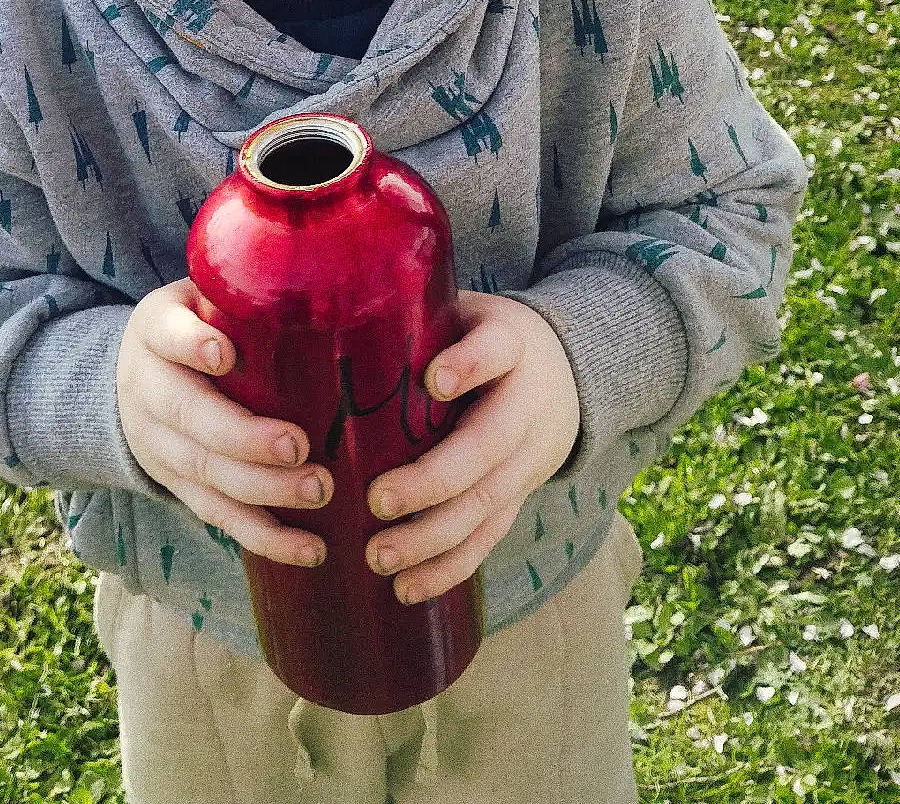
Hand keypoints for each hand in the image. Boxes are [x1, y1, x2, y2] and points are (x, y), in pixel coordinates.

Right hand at [116, 278, 333, 568]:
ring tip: (319, 491)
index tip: (224, 354)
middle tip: (300, 446)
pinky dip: (265, 537)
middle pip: (190, 421)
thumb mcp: (199, 292)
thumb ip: (246, 285)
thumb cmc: (194, 324)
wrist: (131, 376)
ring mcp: (159, 447)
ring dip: (264, 492)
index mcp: (155, 331)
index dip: (192, 345)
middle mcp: (148, 391)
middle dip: (245, 439)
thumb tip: (331, 257)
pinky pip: (219, 517)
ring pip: (205, 477)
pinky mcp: (178, 487)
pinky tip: (311, 549)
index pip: (167, 335)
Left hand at [363, 292, 579, 604]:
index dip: (469, 366)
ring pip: (488, 504)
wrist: (567, 371)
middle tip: (378, 501)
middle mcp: (527, 405)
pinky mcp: (521, 495)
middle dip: (433, 481)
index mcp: (511, 344)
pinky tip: (408, 588)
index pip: (495, 350)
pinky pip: (489, 536)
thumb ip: (416, 319)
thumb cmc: (484, 335)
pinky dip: (450, 567)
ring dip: (434, 538)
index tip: (434, 380)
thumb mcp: (465, 310)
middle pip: (488, 448)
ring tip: (380, 557)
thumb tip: (333, 321)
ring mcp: (530, 457)